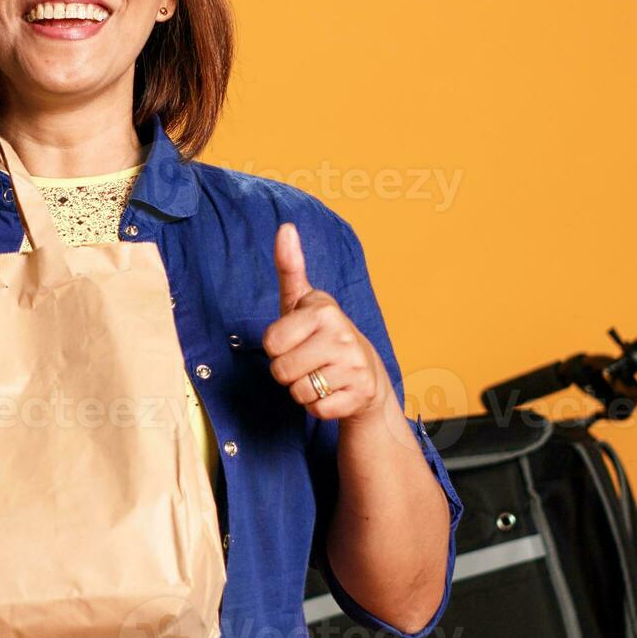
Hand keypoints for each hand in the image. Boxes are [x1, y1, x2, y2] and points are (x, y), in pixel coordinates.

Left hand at [261, 222, 389, 423]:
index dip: (277, 346)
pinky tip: (332, 391)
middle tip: (306, 361)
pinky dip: (318, 406)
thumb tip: (285, 227)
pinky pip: (316, 410)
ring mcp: (354, 366)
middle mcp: (342, 335)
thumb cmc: (321, 334)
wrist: (366, 373)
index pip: (271, 342)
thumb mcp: (303, 302)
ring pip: (298, 392)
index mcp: (323, 310)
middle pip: (281, 371)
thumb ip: (290, 267)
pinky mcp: (359, 394)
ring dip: (302, 389)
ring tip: (319, 375)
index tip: (295, 339)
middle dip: (287, 371)